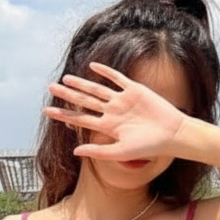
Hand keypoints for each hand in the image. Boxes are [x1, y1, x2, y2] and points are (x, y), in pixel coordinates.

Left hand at [44, 62, 186, 160]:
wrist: (172, 134)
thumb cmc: (149, 147)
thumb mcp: (121, 152)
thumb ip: (98, 152)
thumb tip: (74, 152)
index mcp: (108, 127)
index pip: (81, 119)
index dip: (64, 114)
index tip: (47, 111)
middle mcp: (113, 112)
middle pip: (85, 101)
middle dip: (67, 95)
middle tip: (50, 87)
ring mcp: (123, 100)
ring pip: (97, 89)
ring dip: (82, 84)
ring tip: (65, 78)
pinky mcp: (135, 90)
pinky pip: (117, 78)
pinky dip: (105, 72)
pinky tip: (92, 66)